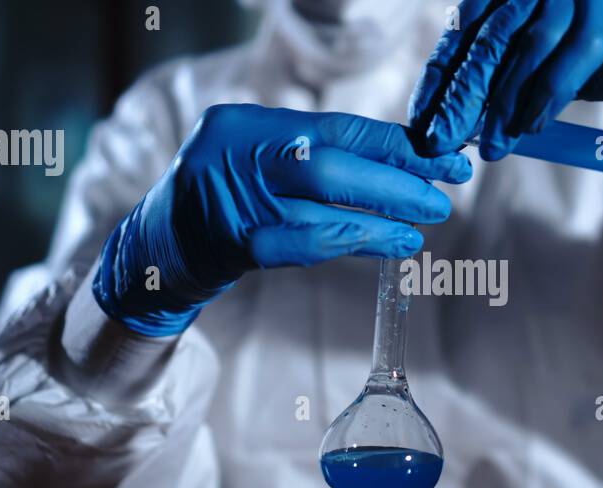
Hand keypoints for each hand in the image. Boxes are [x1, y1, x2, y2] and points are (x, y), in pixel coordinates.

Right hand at [93, 105, 471, 335]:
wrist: (158, 248)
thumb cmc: (224, 199)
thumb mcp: (259, 160)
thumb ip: (315, 157)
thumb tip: (400, 163)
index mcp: (247, 124)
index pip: (335, 129)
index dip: (395, 145)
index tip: (442, 157)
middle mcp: (237, 154)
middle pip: (330, 164)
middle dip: (395, 180)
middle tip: (443, 194)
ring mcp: (235, 202)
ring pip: (324, 209)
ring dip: (383, 219)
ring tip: (422, 226)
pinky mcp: (239, 247)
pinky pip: (309, 245)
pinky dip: (356, 243)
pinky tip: (392, 244)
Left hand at [408, 0, 602, 159]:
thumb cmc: (599, 60)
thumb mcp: (539, 66)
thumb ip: (497, 79)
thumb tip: (448, 121)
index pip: (465, 26)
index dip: (441, 76)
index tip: (423, 120)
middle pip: (488, 39)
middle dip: (462, 97)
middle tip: (441, 141)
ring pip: (524, 52)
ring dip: (502, 107)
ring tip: (490, 148)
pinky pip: (567, 66)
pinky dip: (545, 102)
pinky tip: (529, 131)